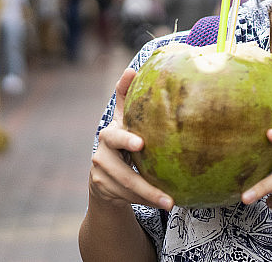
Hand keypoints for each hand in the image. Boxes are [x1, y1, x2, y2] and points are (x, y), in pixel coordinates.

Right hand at [88, 69, 173, 210]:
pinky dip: (145, 200)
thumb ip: (125, 96)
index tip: (142, 144)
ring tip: (171, 203)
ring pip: (127, 188)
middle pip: (123, 172)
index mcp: (109, 134)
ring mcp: (100, 174)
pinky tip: (164, 203)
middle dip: (144, 184)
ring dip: (150, 197)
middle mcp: (100, 155)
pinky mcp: (103, 189)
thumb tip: (131, 69)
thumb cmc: (122, 138)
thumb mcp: (124, 118)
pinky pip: (127, 198)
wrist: (104, 170)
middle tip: (167, 196)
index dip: (127, 139)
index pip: (116, 136)